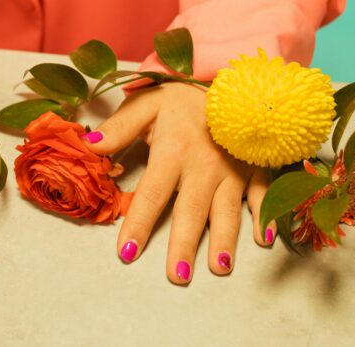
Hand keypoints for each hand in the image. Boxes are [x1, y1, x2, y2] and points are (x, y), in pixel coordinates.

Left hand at [84, 82, 273, 283]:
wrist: (225, 78)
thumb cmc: (180, 95)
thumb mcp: (145, 103)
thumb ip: (119, 127)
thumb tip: (89, 145)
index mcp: (173, 151)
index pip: (152, 194)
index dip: (138, 224)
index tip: (126, 253)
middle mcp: (204, 165)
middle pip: (191, 211)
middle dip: (184, 245)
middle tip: (176, 276)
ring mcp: (232, 168)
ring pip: (228, 210)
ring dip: (224, 240)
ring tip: (219, 268)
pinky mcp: (254, 166)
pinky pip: (262, 193)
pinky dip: (266, 215)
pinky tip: (264, 239)